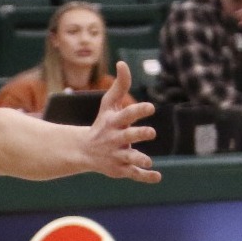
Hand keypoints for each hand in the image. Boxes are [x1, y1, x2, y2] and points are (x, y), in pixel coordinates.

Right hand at [84, 63, 158, 180]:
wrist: (84, 150)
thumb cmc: (103, 123)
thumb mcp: (109, 104)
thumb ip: (120, 85)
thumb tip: (123, 63)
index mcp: (114, 122)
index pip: (127, 114)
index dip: (138, 110)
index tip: (151, 107)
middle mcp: (115, 138)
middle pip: (128, 136)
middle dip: (138, 134)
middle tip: (151, 132)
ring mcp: (117, 155)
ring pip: (129, 158)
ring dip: (139, 159)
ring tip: (148, 161)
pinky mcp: (120, 169)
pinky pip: (133, 174)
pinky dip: (145, 177)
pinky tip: (157, 176)